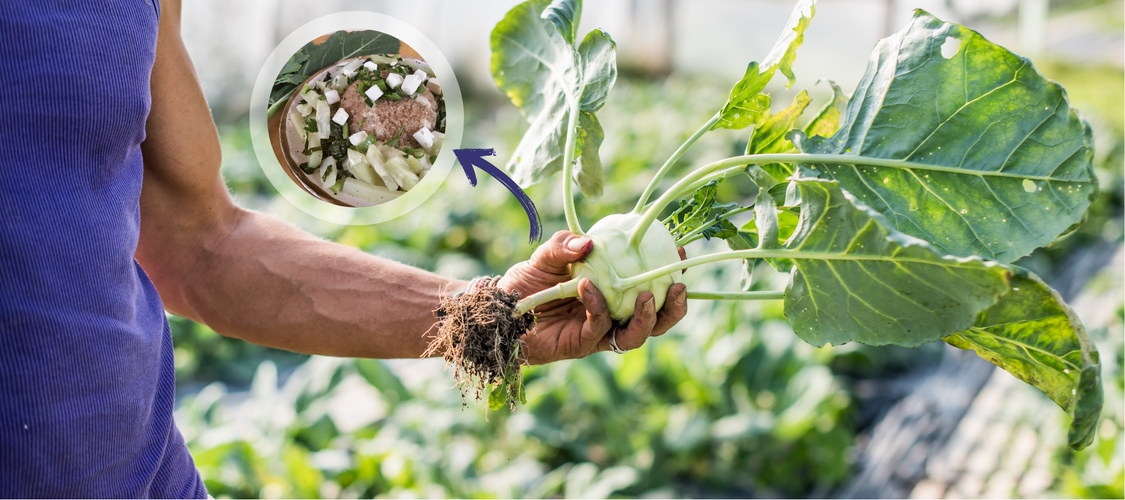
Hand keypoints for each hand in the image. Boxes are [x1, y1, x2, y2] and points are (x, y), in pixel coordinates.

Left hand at [496, 230, 687, 364]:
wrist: (499, 311)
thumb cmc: (526, 283)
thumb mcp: (546, 256)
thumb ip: (564, 244)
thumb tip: (587, 243)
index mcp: (614, 290)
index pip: (651, 284)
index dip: (671, 273)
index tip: (680, 252)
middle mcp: (612, 313)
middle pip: (657, 318)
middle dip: (674, 307)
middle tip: (678, 286)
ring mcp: (599, 331)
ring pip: (637, 334)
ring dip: (648, 317)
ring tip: (646, 297)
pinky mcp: (582, 345)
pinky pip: (599, 328)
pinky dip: (598, 306)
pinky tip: (588, 287)